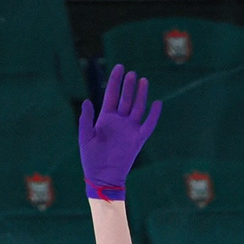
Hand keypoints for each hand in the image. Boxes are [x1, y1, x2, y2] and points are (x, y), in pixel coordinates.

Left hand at [76, 64, 161, 200]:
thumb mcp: (85, 136)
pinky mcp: (138, 138)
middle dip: (128, 85)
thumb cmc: (91, 158)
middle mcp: (119, 121)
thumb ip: (87, 119)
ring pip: (137, 107)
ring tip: (143, 80)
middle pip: (126, 98)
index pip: (112, 95)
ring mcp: (130, 129)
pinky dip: (154, 114)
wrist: (103, 176)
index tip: (119, 67)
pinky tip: (158, 103)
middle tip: (132, 73)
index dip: (115, 81)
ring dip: (140, 94)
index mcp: (105, 118)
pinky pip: (149, 124)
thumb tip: (88, 101)